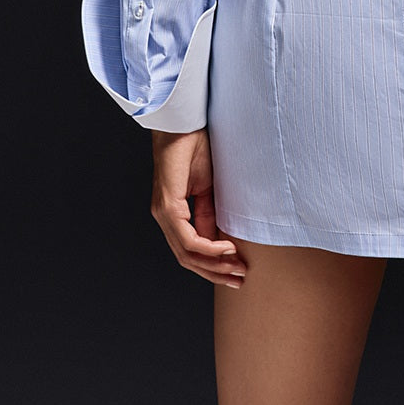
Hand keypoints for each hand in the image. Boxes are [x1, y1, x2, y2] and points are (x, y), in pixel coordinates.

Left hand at [150, 128, 247, 287]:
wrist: (183, 125)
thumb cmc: (194, 149)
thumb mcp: (208, 188)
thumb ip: (209, 214)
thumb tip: (218, 240)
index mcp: (174, 214)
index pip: (191, 250)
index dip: (214, 265)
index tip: (238, 268)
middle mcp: (165, 218)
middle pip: (187, 258)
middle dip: (215, 273)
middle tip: (239, 280)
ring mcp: (164, 214)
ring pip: (186, 254)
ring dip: (213, 265)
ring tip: (237, 268)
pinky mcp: (167, 206)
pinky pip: (188, 238)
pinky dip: (208, 247)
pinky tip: (227, 248)